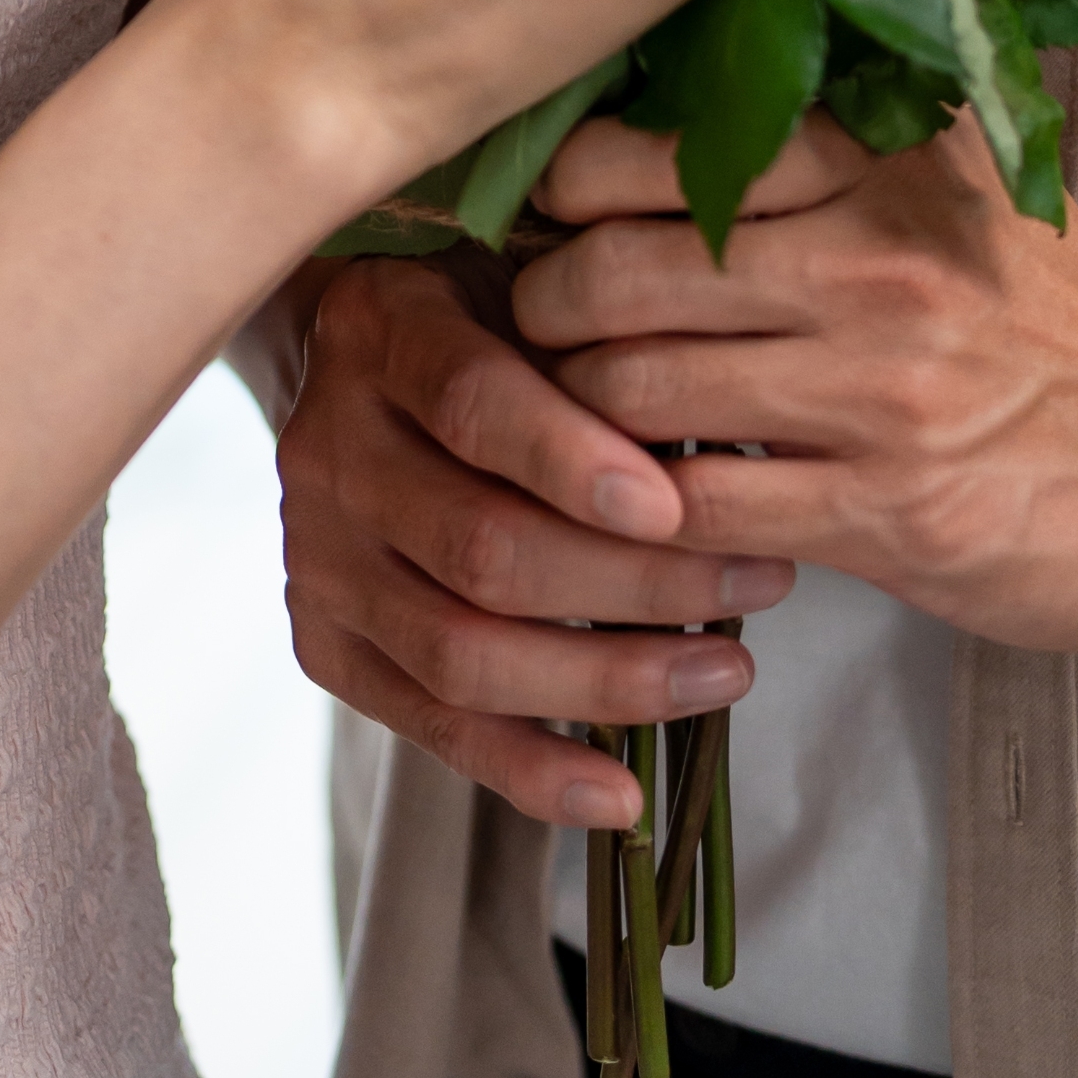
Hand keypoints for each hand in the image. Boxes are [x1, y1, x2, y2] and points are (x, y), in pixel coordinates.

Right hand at [276, 250, 793, 820]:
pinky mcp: (325, 643)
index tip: (677, 503)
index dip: (571, 459)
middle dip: (638, 582)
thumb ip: (598, 336)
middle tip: (761, 581)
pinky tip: (624, 797)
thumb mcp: (532, 280)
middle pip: (481, 548)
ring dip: (609, 678)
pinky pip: (431, 728)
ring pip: (460, 652)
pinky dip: (531, 773)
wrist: (367, 360)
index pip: (469, 402)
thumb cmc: (489, 313)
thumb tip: (735, 425)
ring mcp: (315, 558)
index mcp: (378, 331)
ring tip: (727, 671)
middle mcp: (329, 449)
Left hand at [511, 109, 1077, 653]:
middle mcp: (871, 260)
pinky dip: (647, 511)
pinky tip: (649, 504)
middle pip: (613, 271)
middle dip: (546, 308)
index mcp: (878, 162)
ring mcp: (879, 392)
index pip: (643, 152)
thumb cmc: (1060, 315)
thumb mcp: (958, 182)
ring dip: (578, 418)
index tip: (547, 220)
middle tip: (541, 330)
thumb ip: (828, 146)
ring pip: (636, 392)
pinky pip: (702, 510)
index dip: (561, 192)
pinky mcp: (891, 513)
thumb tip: (654, 115)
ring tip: (581, 419)